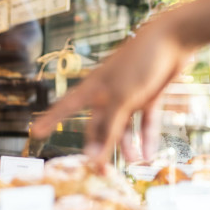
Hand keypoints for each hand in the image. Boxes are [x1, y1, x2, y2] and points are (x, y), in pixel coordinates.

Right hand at [31, 19, 196, 170]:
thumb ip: (110, 128)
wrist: (175, 37)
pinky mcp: (150, 95)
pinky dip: (147, 137)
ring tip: (134, 163)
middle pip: (98, 124)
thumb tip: (96, 156)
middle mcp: (109, 91)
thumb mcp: (122, 98)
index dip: (50, 120)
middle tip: (101, 172)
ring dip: (127, 145)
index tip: (34, 132)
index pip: (66, 106)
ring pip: (123, 125)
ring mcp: (130, 93)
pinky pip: (145, 121)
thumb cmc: (141, 62)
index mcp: (94, 86)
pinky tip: (150, 154)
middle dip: (100, 147)